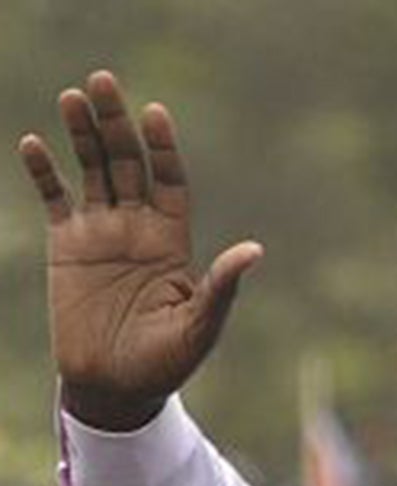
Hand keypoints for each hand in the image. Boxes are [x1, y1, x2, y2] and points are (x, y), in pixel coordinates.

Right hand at [18, 71, 261, 430]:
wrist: (117, 387)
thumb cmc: (167, 363)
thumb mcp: (200, 325)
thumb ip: (221, 285)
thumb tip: (255, 251)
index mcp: (173, 240)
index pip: (168, 180)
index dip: (162, 147)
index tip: (155, 113)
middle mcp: (138, 227)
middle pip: (128, 162)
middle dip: (117, 123)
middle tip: (105, 81)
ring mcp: (101, 233)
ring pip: (92, 170)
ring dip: (82, 134)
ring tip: (74, 96)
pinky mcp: (66, 246)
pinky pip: (54, 199)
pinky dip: (44, 172)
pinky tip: (35, 143)